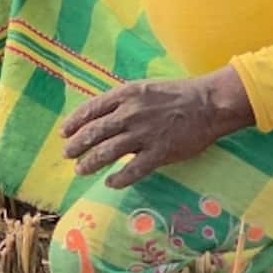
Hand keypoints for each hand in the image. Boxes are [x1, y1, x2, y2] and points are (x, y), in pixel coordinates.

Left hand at [60, 70, 255, 189]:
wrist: (209, 103)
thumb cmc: (176, 94)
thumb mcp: (143, 89)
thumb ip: (121, 102)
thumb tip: (100, 117)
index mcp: (125, 95)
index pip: (90, 110)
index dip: (74, 123)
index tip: (64, 133)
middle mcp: (130, 113)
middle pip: (94, 132)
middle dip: (76, 146)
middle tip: (68, 155)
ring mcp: (144, 133)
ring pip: (108, 152)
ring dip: (90, 163)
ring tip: (81, 170)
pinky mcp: (160, 152)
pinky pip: (133, 170)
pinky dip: (118, 178)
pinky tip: (110, 183)